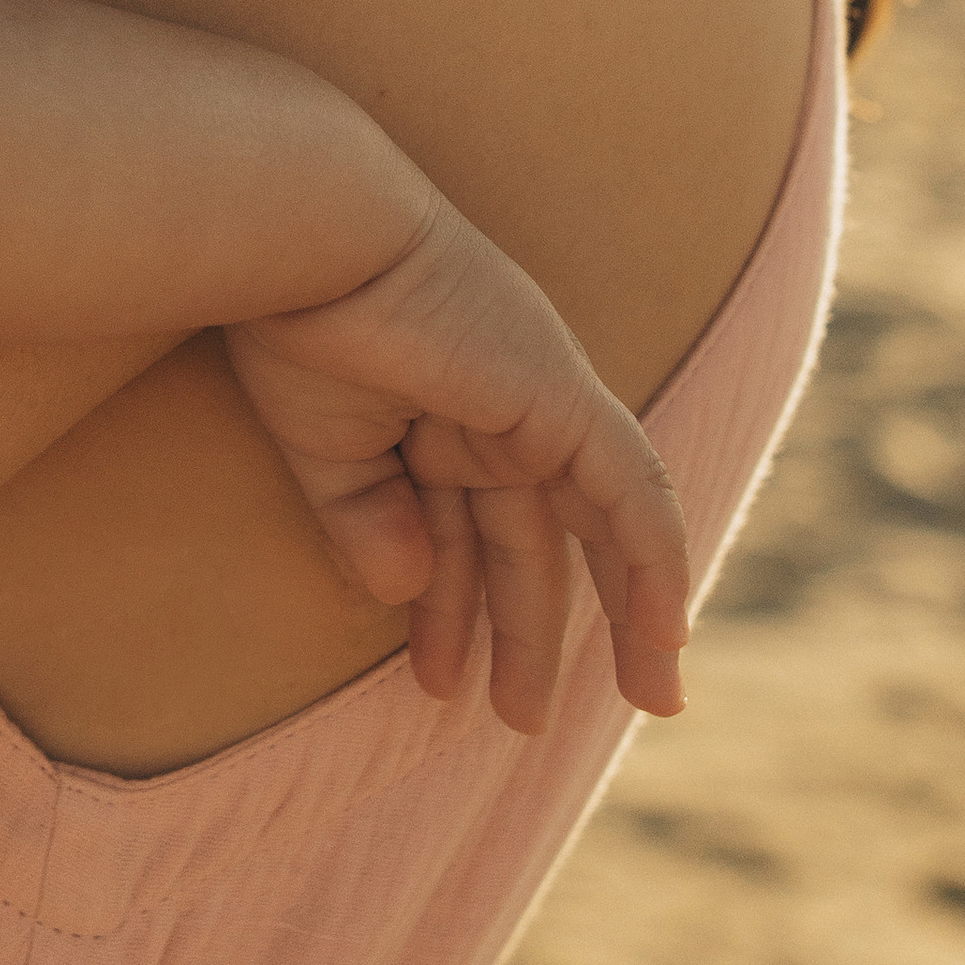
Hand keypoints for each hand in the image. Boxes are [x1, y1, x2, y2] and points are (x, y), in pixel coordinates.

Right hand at [223, 194, 690, 735]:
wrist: (309, 242)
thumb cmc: (296, 323)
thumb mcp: (329, 449)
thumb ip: (370, 521)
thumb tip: (409, 590)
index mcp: (433, 414)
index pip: (456, 530)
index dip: (449, 608)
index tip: (440, 679)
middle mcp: (496, 411)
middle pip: (527, 540)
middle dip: (528, 631)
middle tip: (525, 721)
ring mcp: (536, 404)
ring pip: (595, 528)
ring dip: (617, 619)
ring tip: (641, 706)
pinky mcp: (563, 401)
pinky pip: (632, 495)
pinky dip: (656, 562)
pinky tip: (668, 635)